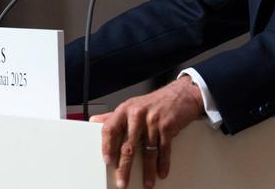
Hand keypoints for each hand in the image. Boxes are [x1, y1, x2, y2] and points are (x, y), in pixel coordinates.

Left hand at [90, 75, 204, 188]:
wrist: (180, 95)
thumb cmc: (153, 103)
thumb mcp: (131, 106)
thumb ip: (113, 116)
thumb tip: (94, 121)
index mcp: (124, 110)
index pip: (110, 129)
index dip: (107, 146)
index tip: (107, 161)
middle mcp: (137, 114)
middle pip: (128, 146)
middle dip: (125, 168)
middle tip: (122, 182)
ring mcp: (153, 121)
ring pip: (148, 151)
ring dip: (148, 171)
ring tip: (146, 184)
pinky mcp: (168, 126)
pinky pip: (164, 149)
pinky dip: (163, 163)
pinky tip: (161, 172)